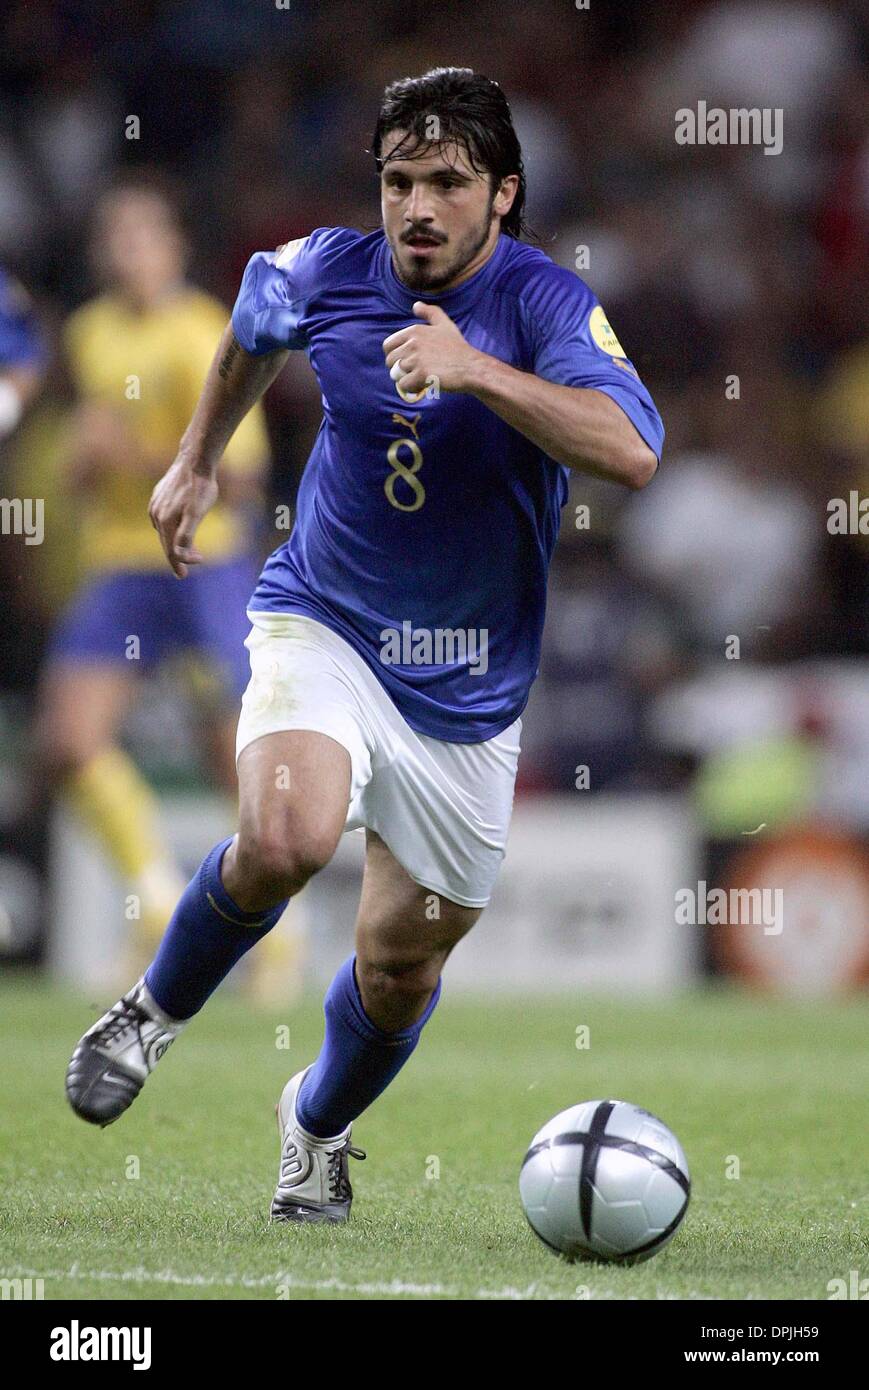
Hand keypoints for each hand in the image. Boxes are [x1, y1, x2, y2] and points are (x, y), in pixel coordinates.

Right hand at [148, 455, 217, 576]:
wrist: (194, 461)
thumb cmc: (199, 488)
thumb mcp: (197, 514)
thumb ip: (187, 535)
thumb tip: (180, 554)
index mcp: (165, 521)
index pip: (170, 550)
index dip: (178, 563)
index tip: (184, 574)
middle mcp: (156, 514)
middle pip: (165, 542)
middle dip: (175, 556)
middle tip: (183, 570)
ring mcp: (155, 504)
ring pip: (163, 530)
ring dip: (172, 542)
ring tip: (183, 550)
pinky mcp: (158, 495)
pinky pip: (161, 518)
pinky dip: (169, 528)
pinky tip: (174, 527)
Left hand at [382, 302, 483, 396]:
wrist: (471, 367)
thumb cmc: (458, 347)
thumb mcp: (445, 324)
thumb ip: (430, 312)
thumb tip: (415, 305)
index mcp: (414, 331)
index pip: (388, 345)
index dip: (394, 355)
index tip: (405, 361)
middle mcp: (413, 343)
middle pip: (390, 361)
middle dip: (398, 369)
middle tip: (413, 372)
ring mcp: (417, 359)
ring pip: (396, 374)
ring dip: (406, 379)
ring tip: (419, 378)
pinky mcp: (422, 374)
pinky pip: (404, 385)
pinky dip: (411, 388)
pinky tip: (422, 386)